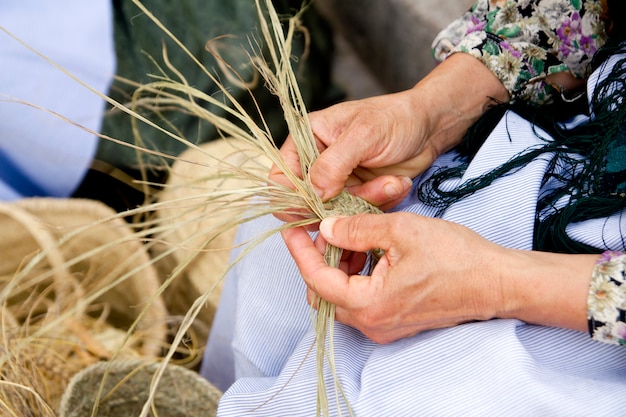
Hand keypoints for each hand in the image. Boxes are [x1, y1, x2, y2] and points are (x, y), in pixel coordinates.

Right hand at [270, 53, 509, 223]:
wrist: (430, 127)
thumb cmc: (395, 119)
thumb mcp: (363, 135)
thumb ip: (333, 164)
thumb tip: (313, 193)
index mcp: (307, 139)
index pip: (281, 177)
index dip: (293, 196)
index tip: (318, 204)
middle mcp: (317, 163)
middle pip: (308, 202)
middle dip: (337, 203)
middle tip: (363, 193)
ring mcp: (338, 182)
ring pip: (336, 212)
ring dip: (365, 201)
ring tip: (390, 182)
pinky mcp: (358, 195)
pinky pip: (358, 212)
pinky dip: (378, 203)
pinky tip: (396, 184)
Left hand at [282, 213, 593, 343]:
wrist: (497, 282)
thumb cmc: (457, 257)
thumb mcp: (401, 230)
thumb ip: (357, 228)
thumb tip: (328, 227)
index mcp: (369, 304)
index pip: (317, 280)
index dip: (301, 252)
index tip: (293, 230)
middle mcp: (373, 323)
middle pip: (325, 293)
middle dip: (320, 260)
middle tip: (328, 230)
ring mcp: (385, 326)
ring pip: (343, 297)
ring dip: (339, 267)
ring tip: (353, 236)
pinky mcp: (396, 321)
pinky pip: (363, 301)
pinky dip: (357, 276)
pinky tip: (370, 251)